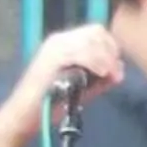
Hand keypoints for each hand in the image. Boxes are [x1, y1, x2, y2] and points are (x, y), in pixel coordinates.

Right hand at [0, 25, 123, 133]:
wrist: (25, 115)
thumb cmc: (52, 103)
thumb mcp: (84, 88)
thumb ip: (103, 78)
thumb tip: (121, 68)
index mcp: (65, 43)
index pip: (96, 32)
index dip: (111, 46)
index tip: (115, 67)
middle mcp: (58, 40)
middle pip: (95, 31)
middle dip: (111, 51)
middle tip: (113, 72)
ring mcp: (53, 48)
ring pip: (90, 40)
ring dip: (105, 58)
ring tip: (109, 75)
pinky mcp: (50, 58)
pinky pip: (80, 52)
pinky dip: (95, 62)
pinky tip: (101, 74)